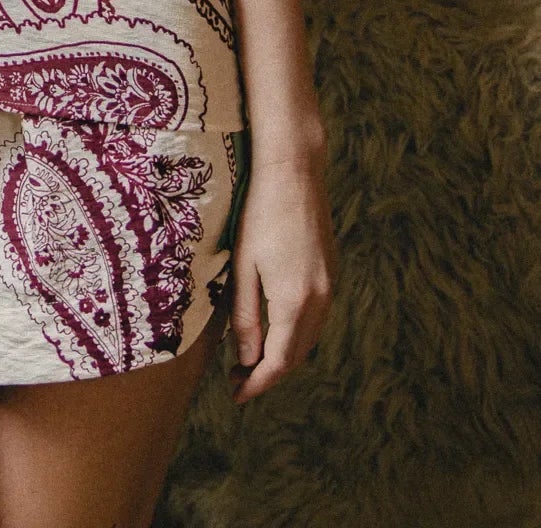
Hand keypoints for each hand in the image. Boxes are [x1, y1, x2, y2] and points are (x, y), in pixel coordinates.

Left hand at [227, 152, 336, 404]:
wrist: (294, 171)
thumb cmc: (260, 214)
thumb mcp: (243, 267)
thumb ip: (246, 317)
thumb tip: (246, 359)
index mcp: (295, 302)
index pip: (278, 362)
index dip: (257, 384)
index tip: (236, 395)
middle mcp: (320, 300)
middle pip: (296, 355)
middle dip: (268, 373)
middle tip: (237, 379)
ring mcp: (330, 285)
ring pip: (308, 338)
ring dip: (283, 354)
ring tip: (251, 357)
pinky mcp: (331, 271)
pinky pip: (316, 317)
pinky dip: (296, 333)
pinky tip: (275, 327)